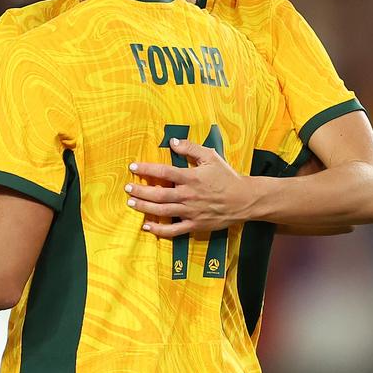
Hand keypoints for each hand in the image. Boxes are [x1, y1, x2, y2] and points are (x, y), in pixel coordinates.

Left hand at [125, 138, 255, 237]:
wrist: (245, 200)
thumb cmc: (227, 177)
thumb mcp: (211, 157)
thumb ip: (191, 148)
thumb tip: (172, 142)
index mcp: (191, 178)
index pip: (164, 172)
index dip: (146, 169)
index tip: (133, 167)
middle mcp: (188, 195)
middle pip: (158, 194)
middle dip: (140, 190)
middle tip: (127, 188)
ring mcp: (191, 212)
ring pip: (162, 211)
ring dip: (144, 207)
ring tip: (131, 202)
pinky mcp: (195, 225)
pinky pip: (174, 230)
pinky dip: (159, 230)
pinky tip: (146, 226)